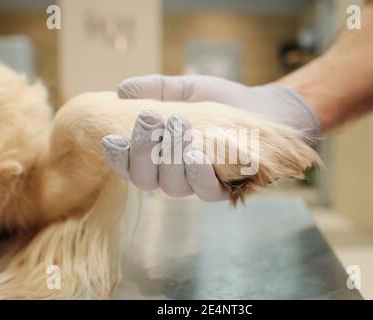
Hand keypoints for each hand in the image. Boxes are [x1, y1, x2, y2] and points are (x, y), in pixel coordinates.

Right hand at [102, 74, 319, 200]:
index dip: (117, 156)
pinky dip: (198, 174)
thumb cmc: (219, 101)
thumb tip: (121, 90)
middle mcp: (172, 174)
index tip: (111, 138)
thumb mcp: (185, 90)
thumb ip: (156, 89)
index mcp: (156, 155)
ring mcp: (197, 184)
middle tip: (149, 117)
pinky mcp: (224, 188)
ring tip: (179, 125)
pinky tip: (196, 155)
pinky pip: (206, 191)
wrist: (260, 109)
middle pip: (146, 178)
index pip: (129, 165)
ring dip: (171, 157)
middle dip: (142, 150)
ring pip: (172, 185)